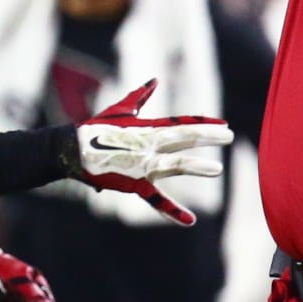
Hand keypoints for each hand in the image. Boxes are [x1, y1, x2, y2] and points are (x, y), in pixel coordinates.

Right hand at [71, 79, 233, 225]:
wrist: (74, 150)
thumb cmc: (95, 128)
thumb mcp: (120, 110)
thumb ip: (139, 97)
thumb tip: (154, 81)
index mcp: (147, 128)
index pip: (181, 123)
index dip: (202, 122)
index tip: (222, 122)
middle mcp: (149, 144)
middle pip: (183, 138)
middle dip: (207, 136)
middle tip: (229, 135)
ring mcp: (143, 164)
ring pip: (175, 164)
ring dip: (196, 166)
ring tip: (217, 169)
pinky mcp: (135, 183)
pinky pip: (156, 199)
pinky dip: (172, 210)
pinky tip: (190, 220)